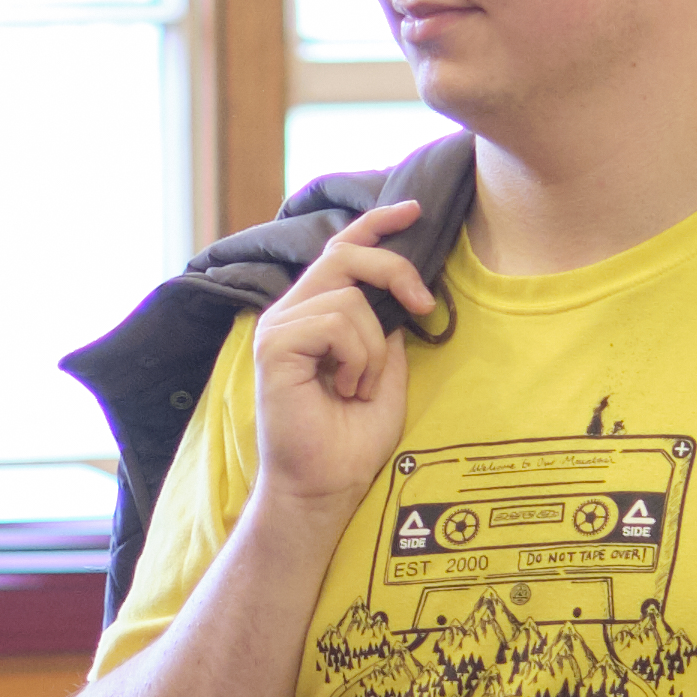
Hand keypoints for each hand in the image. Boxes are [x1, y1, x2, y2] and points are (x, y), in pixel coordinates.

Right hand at [251, 202, 433, 515]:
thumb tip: (398, 292)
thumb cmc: (352, 440)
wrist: (325, 487)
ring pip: (348, 298)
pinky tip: (345, 389)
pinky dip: (357, 357)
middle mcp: (291, 312)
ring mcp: (278, 326)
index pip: (342, 250)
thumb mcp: (386, 372)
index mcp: (315, 314)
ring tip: (359, 388)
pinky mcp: (274, 345)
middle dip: (394, 269)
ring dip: (374, 348)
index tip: (414, 210)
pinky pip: (335, 322)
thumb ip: (386, 328)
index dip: (376, 224)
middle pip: (345, 255)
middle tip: (422, 308)